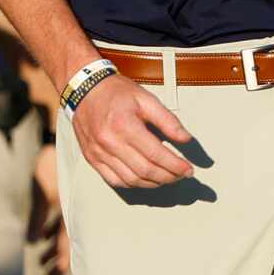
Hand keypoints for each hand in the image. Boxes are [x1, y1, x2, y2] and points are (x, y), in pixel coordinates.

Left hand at [27, 144, 70, 274]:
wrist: (64, 136)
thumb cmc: (52, 164)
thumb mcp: (42, 191)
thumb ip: (37, 217)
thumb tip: (32, 242)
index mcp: (74, 212)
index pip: (68, 244)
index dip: (60, 262)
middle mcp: (76, 210)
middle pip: (68, 242)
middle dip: (57, 259)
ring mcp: (72, 203)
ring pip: (63, 231)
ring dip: (53, 246)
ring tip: (42, 260)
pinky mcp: (65, 194)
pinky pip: (60, 218)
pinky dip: (51, 229)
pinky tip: (42, 238)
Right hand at [69, 75, 193, 190]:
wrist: (84, 91)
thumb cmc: (116, 93)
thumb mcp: (146, 99)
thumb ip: (168, 120)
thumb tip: (185, 139)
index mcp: (124, 125)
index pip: (156, 154)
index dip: (176, 166)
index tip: (189, 169)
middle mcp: (109, 142)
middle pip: (145, 171)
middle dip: (168, 176)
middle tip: (181, 175)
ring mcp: (99, 153)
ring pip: (131, 180)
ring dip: (153, 183)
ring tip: (167, 177)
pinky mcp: (92, 158)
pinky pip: (114, 180)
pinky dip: (133, 184)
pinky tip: (145, 179)